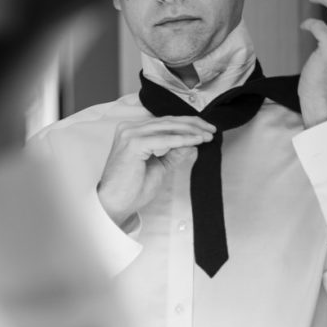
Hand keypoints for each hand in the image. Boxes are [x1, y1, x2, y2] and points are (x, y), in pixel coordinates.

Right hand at [96, 108, 213, 226]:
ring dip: (191, 131)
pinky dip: (182, 139)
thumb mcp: (159, 167)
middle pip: (168, 122)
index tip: (206, 130)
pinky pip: (164, 139)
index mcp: (133, 131)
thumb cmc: (132, 189)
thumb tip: (192, 144)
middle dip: (193, 125)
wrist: (114, 204)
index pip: (165, 123)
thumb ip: (173, 154)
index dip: (188, 124)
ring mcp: (130, 134)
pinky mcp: (133, 143)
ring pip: (168, 127)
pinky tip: (197, 141)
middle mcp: (130, 128)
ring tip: (208, 135)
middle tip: (212, 130)